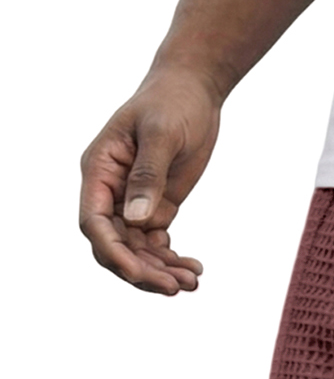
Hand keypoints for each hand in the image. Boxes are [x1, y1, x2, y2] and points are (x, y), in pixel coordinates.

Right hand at [79, 65, 222, 294]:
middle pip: (116, 247)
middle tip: (177, 287)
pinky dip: (172, 261)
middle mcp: (110, 191)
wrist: (194, 90)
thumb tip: (137, 220)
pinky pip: (156, 245)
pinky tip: (195, 270)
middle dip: (143, 271)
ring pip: (137, 252)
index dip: (113, 253)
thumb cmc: (172, 102)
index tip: (140, 275)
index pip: (94, 223)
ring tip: (193, 281)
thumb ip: (148, 176)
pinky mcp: (156, 208)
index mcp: (99, 171)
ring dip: (162, 271)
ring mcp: (132, 203)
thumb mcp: (161, 134)